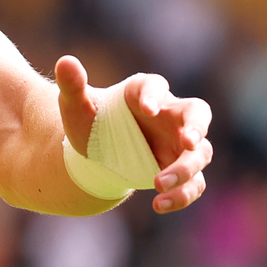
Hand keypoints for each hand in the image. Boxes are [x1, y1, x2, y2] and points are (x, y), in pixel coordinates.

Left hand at [56, 55, 212, 212]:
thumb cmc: (90, 121)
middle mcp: (168, 114)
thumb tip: (66, 61)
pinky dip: (182, 195)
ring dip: (185, 169)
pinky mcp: (180, 168)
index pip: (156, 85)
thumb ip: (72, 84)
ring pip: (200, 152)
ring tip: (157, 183)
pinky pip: (194, 182)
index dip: (155, 95)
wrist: (96, 153)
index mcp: (142, 92)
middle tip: (188, 142)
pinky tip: (159, 204)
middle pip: (198, 112)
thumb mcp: (76, 105)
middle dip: (196, 126)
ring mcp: (179, 142)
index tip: (147, 109)